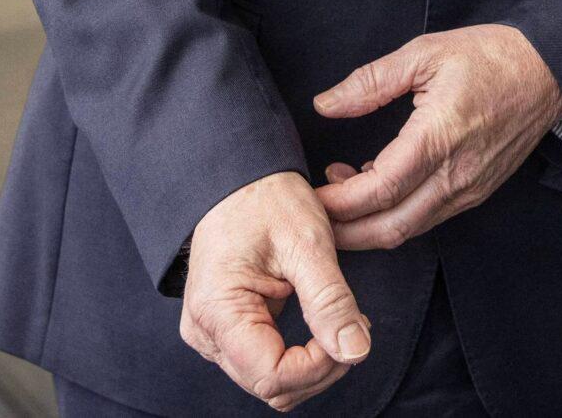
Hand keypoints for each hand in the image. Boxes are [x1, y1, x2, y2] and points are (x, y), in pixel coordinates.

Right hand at [176, 171, 370, 411]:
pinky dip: (301, 354)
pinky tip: (322, 320)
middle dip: (322, 366)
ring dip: (313, 364)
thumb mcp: (308, 244)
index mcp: (217, 311)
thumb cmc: (266, 200)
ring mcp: (213, 334)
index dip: (319, 366)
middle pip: (271, 386)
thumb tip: (356, 352)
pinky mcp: (227, 330)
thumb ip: (330, 301)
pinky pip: (266, 362)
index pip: (271, 376)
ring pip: (270, 381)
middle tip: (355, 321)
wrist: (238, 177)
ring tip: (342, 317)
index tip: (352, 328)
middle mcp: (205, 332)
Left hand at [309, 24, 561, 251]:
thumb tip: (326, 104)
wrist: (550, 69)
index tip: (307, 196)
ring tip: (340, 193)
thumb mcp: (425, 53)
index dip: (337, 203)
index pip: (377, 191)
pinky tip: (379, 185)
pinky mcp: (477, 192)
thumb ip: (371, 81)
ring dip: (368, 225)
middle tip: (312, 214)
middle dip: (344, 232)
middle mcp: (455, 175)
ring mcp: (469, 189)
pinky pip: (428, 218)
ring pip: (408, 229)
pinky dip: (395, 215)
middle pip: (389, 227)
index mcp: (439, 138)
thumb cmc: (492, 56)